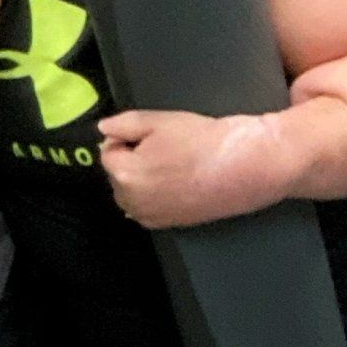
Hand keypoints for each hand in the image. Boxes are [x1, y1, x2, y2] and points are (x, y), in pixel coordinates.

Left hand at [99, 110, 285, 228]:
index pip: (107, 152)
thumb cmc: (203, 141)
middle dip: (131, 160)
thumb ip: (124, 124)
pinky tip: (176, 183)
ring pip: (130, 193)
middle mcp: (131, 202)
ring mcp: (149, 217)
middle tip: (164, 148)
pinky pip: (146, 208)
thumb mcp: (160, 121)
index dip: (125, 139)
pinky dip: (153, 196)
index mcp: (125, 175)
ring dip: (140, 179)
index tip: (148, 134)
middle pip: (117, 175)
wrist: (243, 166)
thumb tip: (104, 129)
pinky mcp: (167, 225)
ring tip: (172, 165)